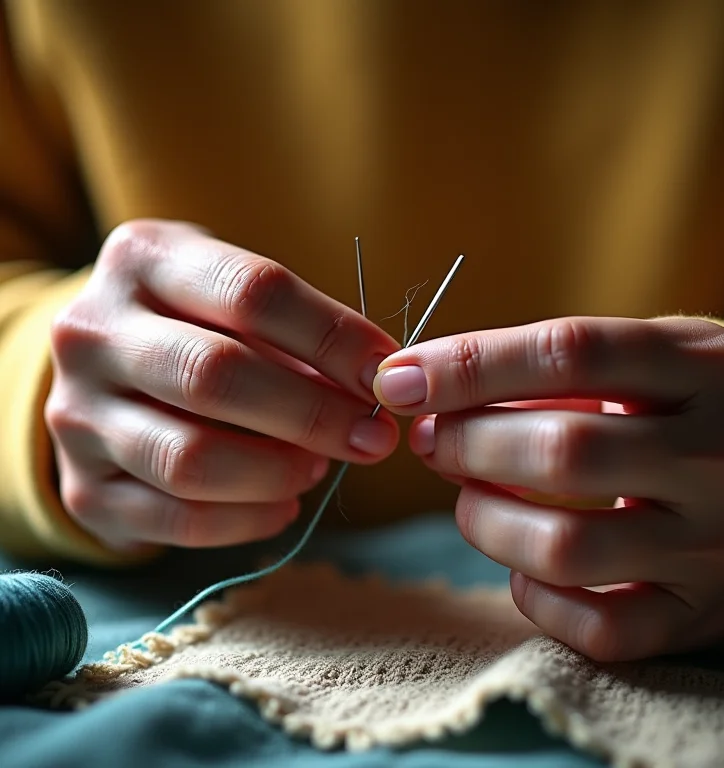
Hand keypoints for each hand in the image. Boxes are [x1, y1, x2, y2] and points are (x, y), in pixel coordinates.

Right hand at [46, 220, 398, 549]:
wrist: (103, 371)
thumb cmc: (193, 325)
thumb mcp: (232, 299)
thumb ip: (295, 335)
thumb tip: (372, 387)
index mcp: (143, 259)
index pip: (250, 292)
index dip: (330, 336)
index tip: (384, 374)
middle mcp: (92, 333)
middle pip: (215, 376)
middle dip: (312, 414)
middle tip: (372, 438)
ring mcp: (76, 415)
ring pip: (191, 459)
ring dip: (279, 472)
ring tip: (319, 468)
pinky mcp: (82, 488)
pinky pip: (176, 519)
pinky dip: (247, 520)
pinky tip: (283, 505)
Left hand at [374, 316, 723, 660]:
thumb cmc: (656, 407)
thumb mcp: (618, 361)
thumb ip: (526, 368)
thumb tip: (417, 392)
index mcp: (704, 365)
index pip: (571, 352)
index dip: (470, 366)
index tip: (401, 381)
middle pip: (564, 452)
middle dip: (467, 445)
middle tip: (432, 441)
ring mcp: (718, 542)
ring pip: (566, 546)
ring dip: (485, 521)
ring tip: (469, 497)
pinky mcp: (699, 612)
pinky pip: (595, 628)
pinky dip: (532, 595)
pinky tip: (521, 563)